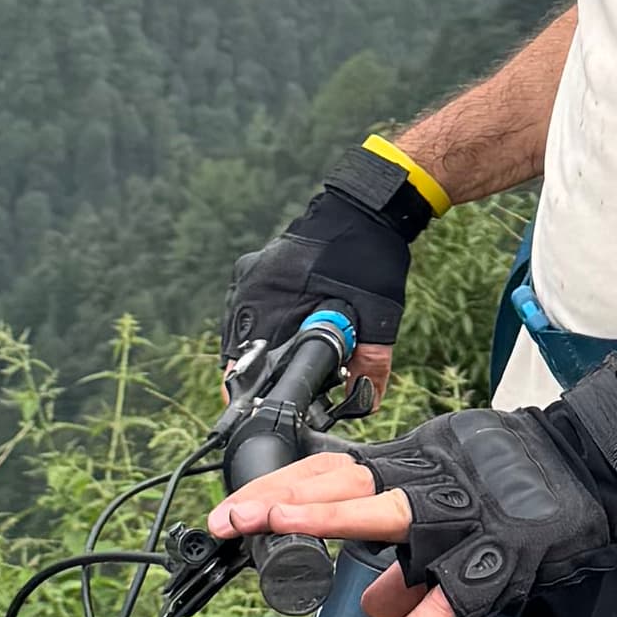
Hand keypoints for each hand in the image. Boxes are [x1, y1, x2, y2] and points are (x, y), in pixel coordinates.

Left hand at [207, 370, 616, 616]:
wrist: (603, 468)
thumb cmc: (527, 484)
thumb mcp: (458, 504)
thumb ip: (410, 561)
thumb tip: (371, 606)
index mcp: (421, 464)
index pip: (341, 469)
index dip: (286, 485)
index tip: (236, 505)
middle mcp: (436, 483)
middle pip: (350, 482)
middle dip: (287, 497)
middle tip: (232, 517)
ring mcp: (467, 517)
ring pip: (393, 516)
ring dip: (331, 518)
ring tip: (276, 527)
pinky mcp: (501, 556)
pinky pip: (451, 603)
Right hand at [219, 146, 434, 398]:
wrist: (367, 205)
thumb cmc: (369, 256)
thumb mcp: (377, 314)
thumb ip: (372, 361)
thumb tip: (368, 401)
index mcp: (266, 303)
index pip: (241, 366)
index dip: (253, 395)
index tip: (267, 411)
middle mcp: (248, 291)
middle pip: (238, 353)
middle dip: (260, 377)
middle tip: (288, 392)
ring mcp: (249, 278)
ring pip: (243, 332)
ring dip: (261, 352)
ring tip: (290, 367)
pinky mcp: (257, 270)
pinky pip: (251, 311)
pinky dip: (266, 329)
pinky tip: (290, 337)